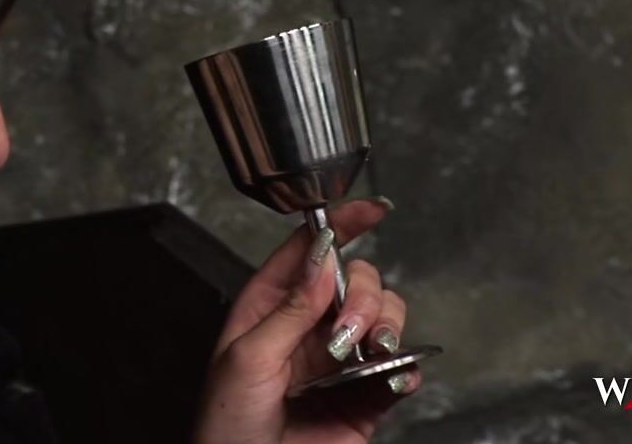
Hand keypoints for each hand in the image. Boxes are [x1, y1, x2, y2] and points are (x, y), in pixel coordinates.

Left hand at [193, 198, 420, 443]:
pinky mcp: (366, 397)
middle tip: (348, 328)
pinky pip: (400, 369)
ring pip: (384, 317)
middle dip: (363, 293)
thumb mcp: (248, 358)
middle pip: (357, 279)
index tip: (373, 209)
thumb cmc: (226, 427)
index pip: (309, 250)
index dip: (341, 224)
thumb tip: (323, 258)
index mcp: (269, 307)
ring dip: (385, 325)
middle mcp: (308, 327)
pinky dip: (405, 367)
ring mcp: (340, 361)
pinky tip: (391, 375)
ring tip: (368, 352)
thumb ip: (290, 307)